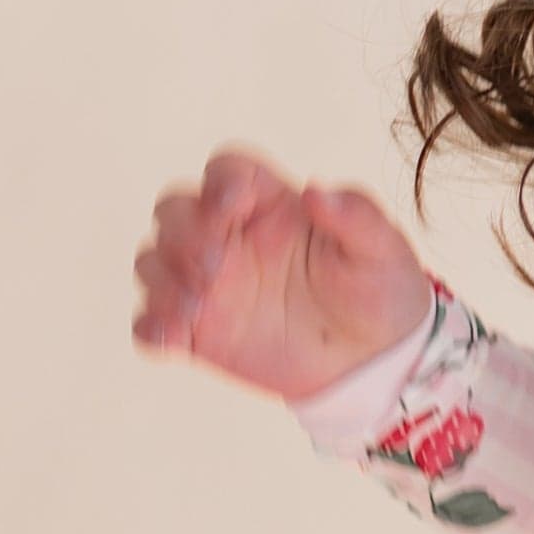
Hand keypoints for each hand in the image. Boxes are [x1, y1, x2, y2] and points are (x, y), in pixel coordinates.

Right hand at [130, 146, 436, 400]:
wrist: (377, 362)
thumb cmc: (378, 291)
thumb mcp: (382, 249)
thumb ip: (356, 215)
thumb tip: (317, 191)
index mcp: (269, 205)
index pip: (225, 171)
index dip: (220, 182)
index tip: (233, 206)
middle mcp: (230, 237)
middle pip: (173, 211)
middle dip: (183, 233)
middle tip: (218, 266)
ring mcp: (209, 285)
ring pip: (153, 262)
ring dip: (164, 278)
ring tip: (199, 305)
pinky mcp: (200, 333)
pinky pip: (152, 323)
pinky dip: (151, 327)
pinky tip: (170, 339)